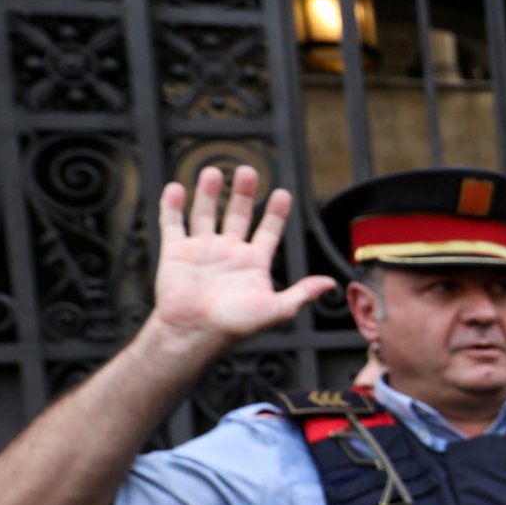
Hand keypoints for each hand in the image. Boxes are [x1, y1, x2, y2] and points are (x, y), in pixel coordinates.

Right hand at [148, 165, 335, 353]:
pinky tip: (177, 187)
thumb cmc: (235, 325)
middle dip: (244, 192)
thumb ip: (302, 294)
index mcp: (253, 263)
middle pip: (239, 214)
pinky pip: (174, 223)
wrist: (195, 333)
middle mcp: (229, 252)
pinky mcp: (176, 251)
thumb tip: (331, 284)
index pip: (269, 231)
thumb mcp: (276, 310)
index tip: (283, 194)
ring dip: (210, 192)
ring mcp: (202, 250)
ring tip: (214, 171)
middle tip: (248, 171)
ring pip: (207, 213)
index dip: (276, 213)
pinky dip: (173, 206)